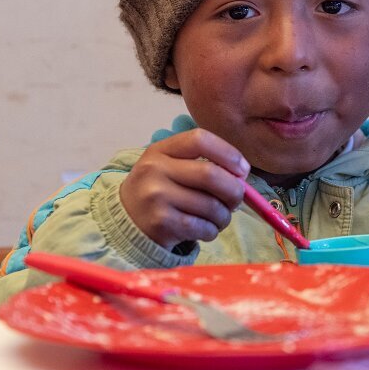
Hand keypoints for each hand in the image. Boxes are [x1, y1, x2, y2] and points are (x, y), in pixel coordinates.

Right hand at [119, 128, 250, 249]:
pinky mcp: (161, 224)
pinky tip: (206, 229)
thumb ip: (201, 164)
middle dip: (234, 190)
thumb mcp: (169, 167)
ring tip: (219, 217)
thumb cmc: (159, 190)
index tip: (242, 170)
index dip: (228, 153)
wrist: (126, 220)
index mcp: (160, 150)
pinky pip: (202, 227)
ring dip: (224, 215)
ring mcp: (156, 197)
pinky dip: (212, 230)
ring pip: (210, 205)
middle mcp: (155, 170)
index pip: (199, 139)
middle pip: (210, 174)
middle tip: (236, 200)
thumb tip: (241, 176)